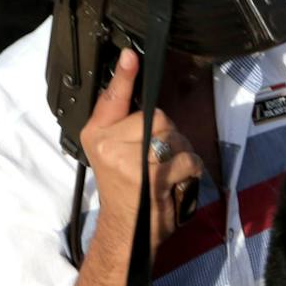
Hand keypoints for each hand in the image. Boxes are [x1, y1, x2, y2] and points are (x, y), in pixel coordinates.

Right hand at [78, 48, 204, 258]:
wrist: (126, 230)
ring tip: (167, 173)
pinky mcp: (149, 178)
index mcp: (96, 134)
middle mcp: (107, 145)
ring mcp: (127, 161)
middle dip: (170, 136)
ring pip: (174, 137)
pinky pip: (185, 159)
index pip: (112, 98)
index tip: (131, 55)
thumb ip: (121, 122)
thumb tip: (131, 79)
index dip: (123, 76)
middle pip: (157, 117)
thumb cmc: (124, 188)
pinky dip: (189, 171)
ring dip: (181, 154)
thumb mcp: (112, 152)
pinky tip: (175, 184)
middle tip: (159, 160)